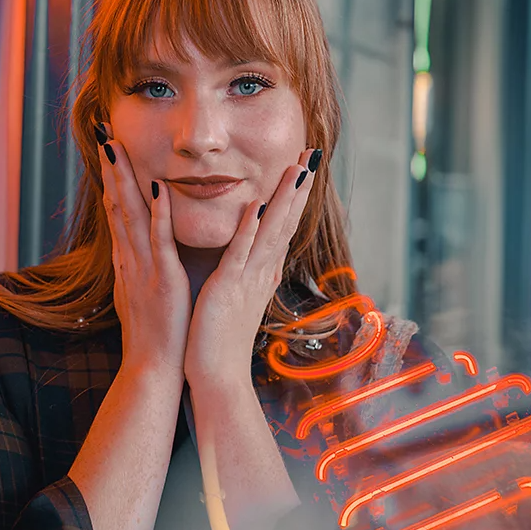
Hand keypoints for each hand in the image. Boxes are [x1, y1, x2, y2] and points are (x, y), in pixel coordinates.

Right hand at [96, 125, 192, 376]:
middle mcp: (130, 258)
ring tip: (117, 147)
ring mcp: (143, 267)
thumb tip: (131, 245)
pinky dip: (159, 213)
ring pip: (131, 215)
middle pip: (116, 204)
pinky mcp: (162, 279)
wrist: (153, 368)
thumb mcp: (140, 292)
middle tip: (104, 133)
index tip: (108, 148)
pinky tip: (159, 187)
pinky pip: (159, 241)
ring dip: (124, 180)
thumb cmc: (153, 333)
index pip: (116, 210)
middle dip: (110, 168)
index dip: (111, 178)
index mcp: (128, 260)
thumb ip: (137, 265)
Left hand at [183, 147, 321, 388]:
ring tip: (297, 169)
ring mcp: (248, 279)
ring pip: (270, 231)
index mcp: (261, 271)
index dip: (295, 195)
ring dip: (283, 199)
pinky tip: (255, 206)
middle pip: (285, 221)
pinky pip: (240, 254)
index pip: (283, 225)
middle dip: (299, 186)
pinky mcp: (228, 288)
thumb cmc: (222, 337)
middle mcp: (261, 271)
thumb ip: (247, 271)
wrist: (218, 376)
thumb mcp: (239, 296)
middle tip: (313, 153)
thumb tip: (257, 256)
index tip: (305, 165)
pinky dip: (248, 230)